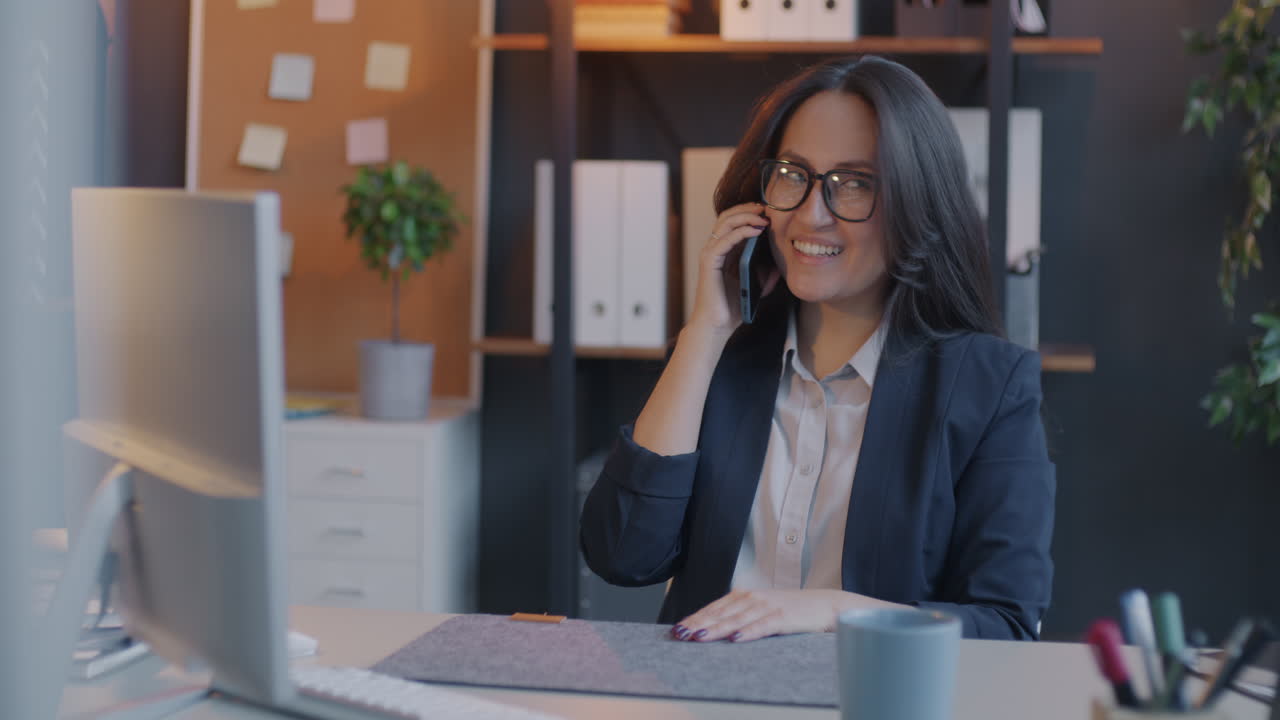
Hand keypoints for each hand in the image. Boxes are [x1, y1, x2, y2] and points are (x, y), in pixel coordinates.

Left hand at [669, 589, 906, 642]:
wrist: (827, 605)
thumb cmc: (791, 611)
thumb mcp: (761, 610)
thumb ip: (739, 616)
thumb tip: (712, 629)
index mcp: (744, 596)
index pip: (714, 608)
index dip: (695, 618)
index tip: (677, 630)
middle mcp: (753, 598)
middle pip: (720, 613)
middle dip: (698, 624)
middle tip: (679, 635)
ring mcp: (768, 606)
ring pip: (737, 619)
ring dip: (716, 628)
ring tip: (699, 637)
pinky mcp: (784, 617)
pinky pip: (763, 626)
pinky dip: (748, 632)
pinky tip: (735, 639)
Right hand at [686, 203, 779, 336]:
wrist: (718, 326)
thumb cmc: (733, 308)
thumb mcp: (757, 287)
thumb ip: (766, 274)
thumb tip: (781, 262)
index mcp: (724, 252)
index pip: (734, 222)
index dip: (750, 213)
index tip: (770, 212)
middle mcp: (715, 249)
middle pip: (727, 217)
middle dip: (747, 208)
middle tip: (766, 207)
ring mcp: (710, 254)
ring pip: (725, 223)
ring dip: (745, 216)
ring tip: (763, 216)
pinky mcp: (709, 262)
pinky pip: (725, 240)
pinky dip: (741, 231)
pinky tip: (756, 230)